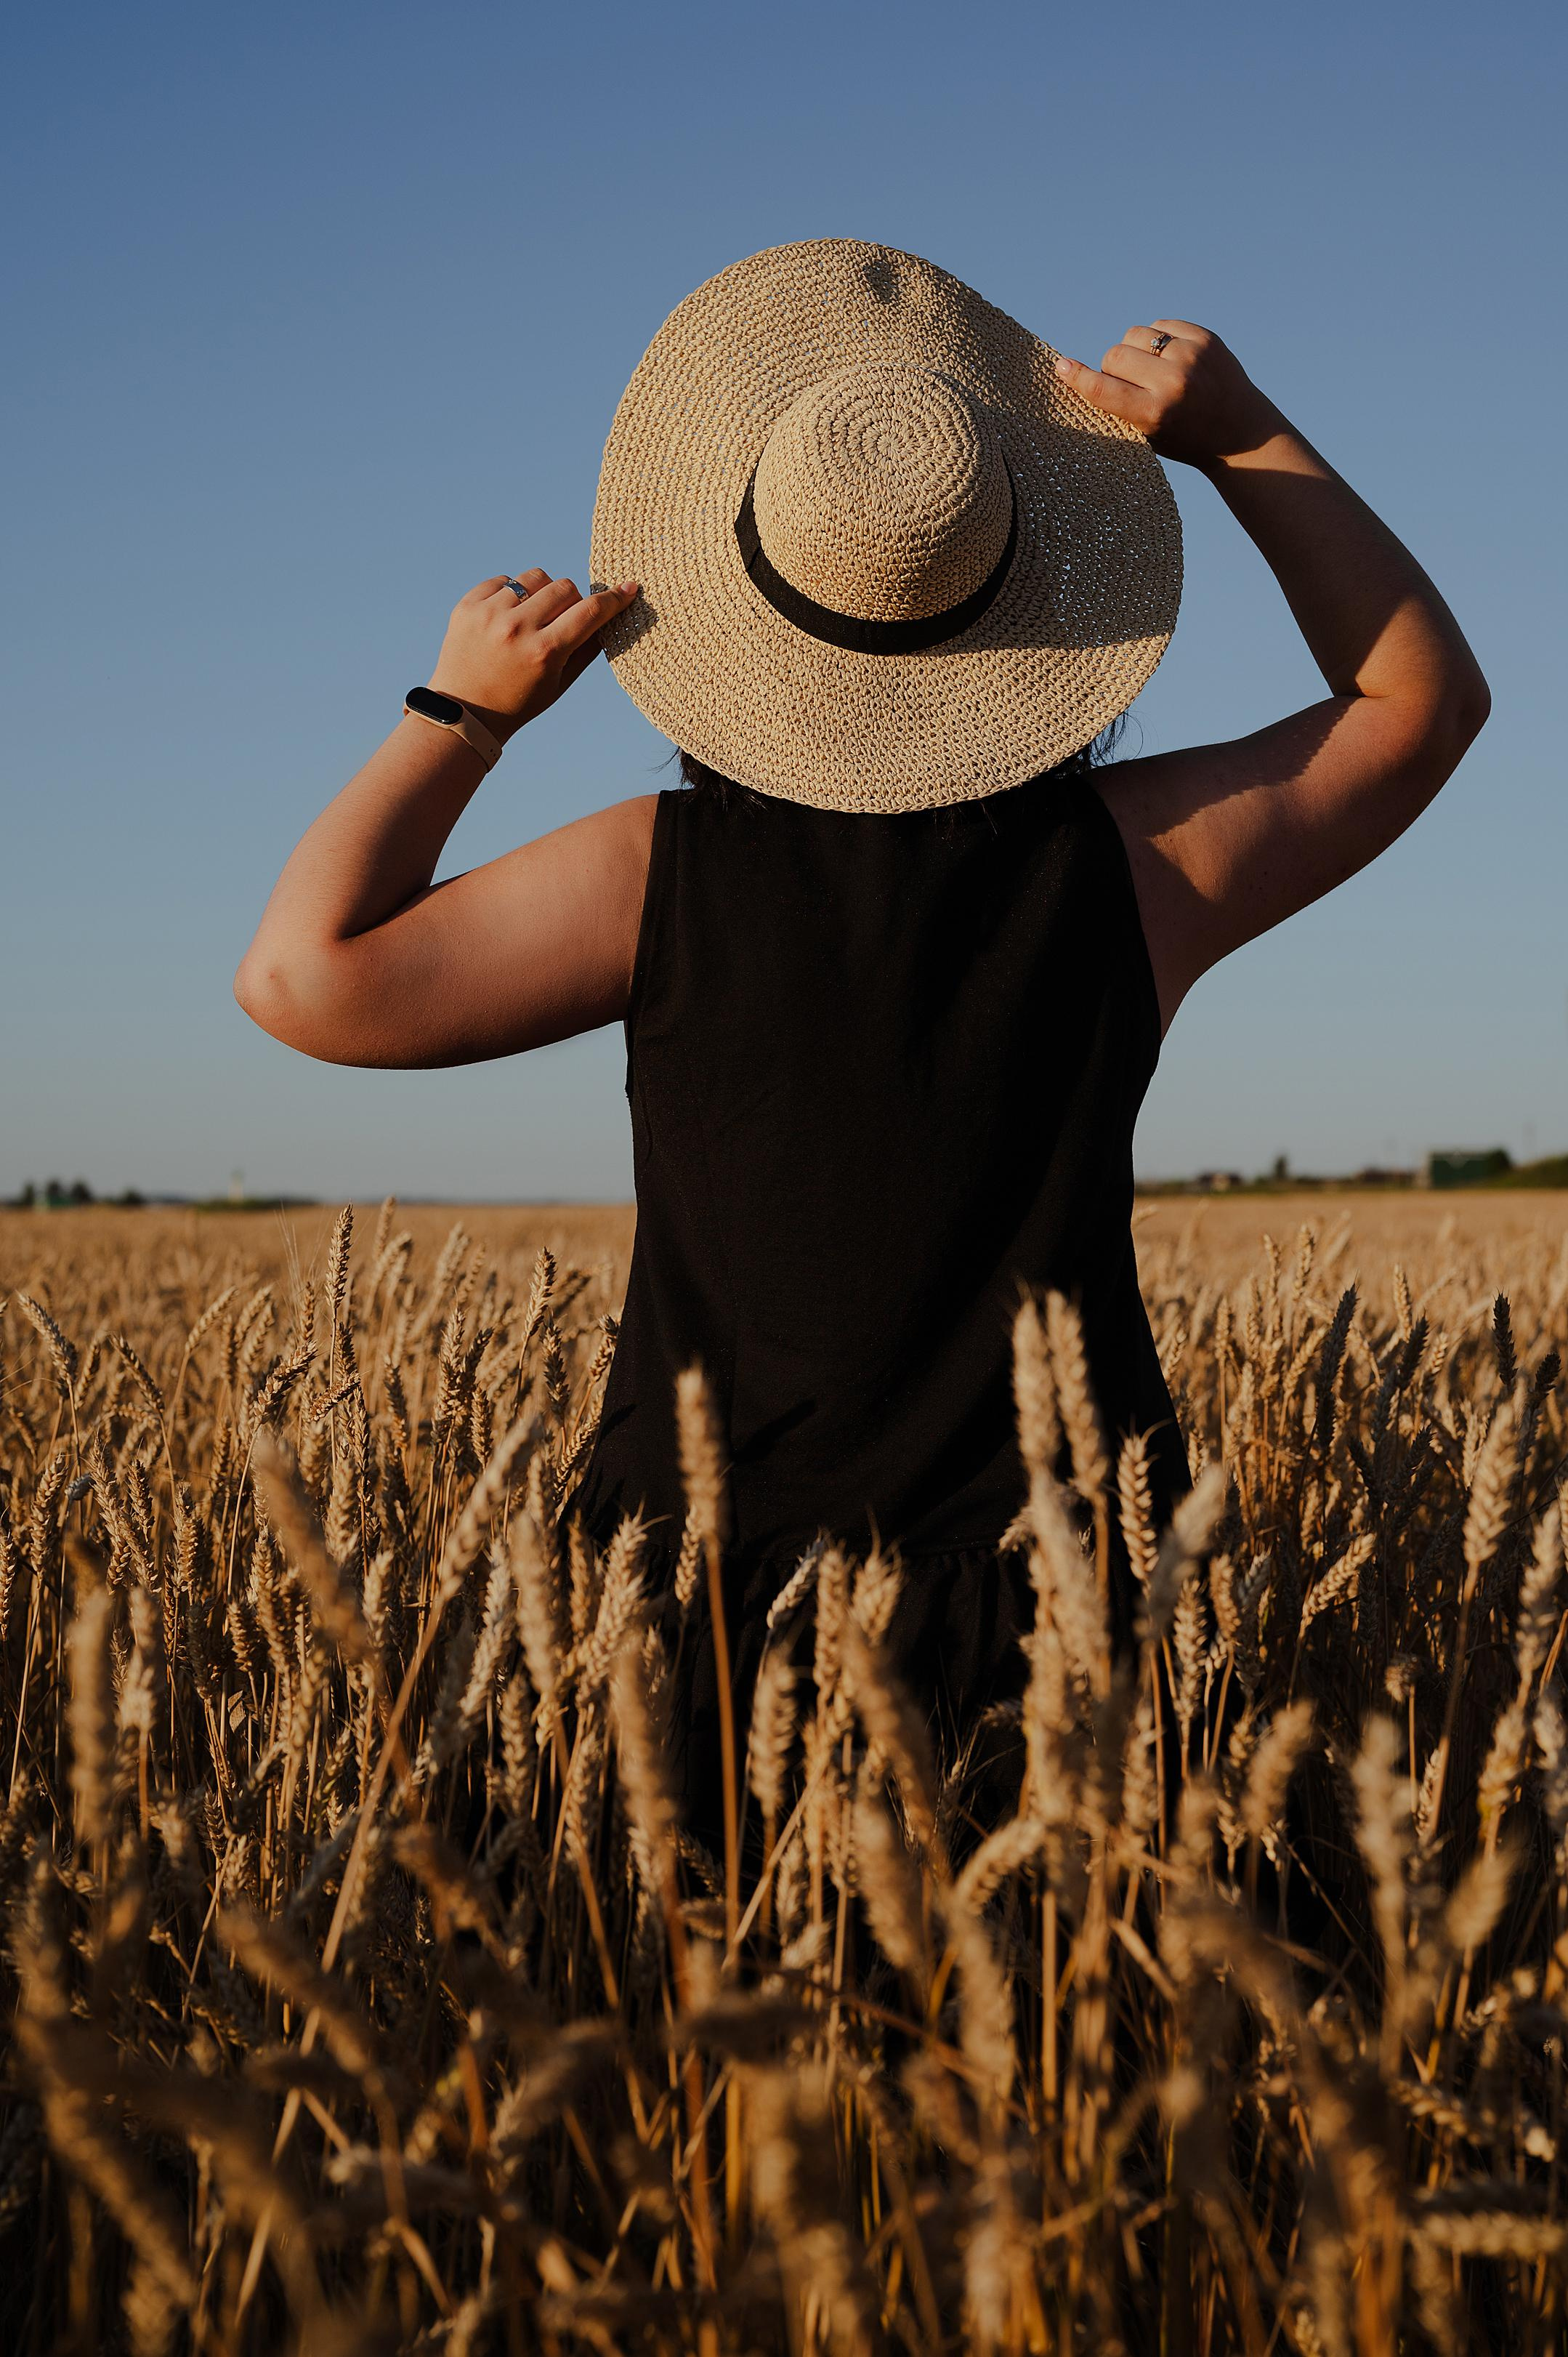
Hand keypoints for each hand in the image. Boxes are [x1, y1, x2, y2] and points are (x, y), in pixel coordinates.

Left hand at [426, 570, 638, 743]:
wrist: (465, 712)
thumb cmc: (519, 702)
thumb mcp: (559, 684)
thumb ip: (587, 649)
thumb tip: (610, 615)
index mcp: (545, 652)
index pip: (590, 612)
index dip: (614, 599)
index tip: (628, 588)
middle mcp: (517, 629)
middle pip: (565, 587)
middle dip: (571, 601)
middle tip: (561, 620)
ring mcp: (489, 615)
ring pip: (535, 577)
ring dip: (542, 592)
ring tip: (532, 616)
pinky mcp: (468, 606)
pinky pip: (503, 580)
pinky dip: (511, 593)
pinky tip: (506, 616)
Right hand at [1052, 322, 1282, 471]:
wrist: (1239, 430)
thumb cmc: (1183, 437)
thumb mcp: (1147, 435)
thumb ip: (1117, 407)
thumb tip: (1074, 371)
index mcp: (1156, 413)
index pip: (1104, 389)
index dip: (1079, 377)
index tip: (1062, 366)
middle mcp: (1174, 381)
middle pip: (1115, 355)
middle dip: (1114, 368)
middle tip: (1131, 384)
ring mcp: (1192, 355)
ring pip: (1135, 334)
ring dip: (1134, 350)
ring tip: (1151, 370)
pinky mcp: (1205, 337)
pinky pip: (1160, 324)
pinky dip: (1158, 339)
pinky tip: (1171, 358)